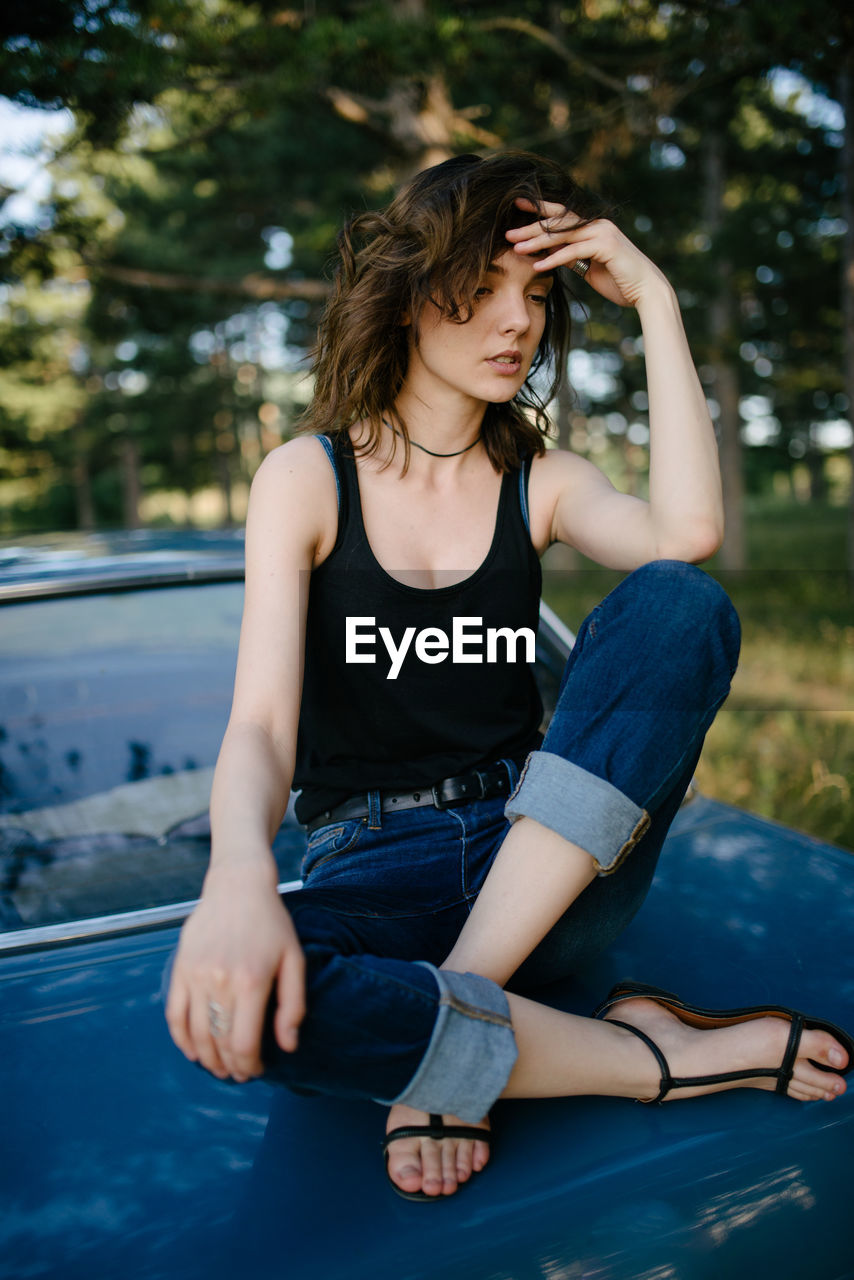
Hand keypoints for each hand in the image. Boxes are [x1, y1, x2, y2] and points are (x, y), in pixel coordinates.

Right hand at [165, 863, 304, 1081]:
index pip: (243, 1044)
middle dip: (230, 1067)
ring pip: (195, 1034)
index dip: (249, 1066)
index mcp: (252, 982)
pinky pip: (174, 1014)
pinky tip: (193, 1051)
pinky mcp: (180, 968)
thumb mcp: (294, 959)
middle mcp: (220, 982)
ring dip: (206, 1058)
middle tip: (239, 1074)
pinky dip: (181, 1039)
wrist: (238, 886)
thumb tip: (287, 1046)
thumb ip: (293, 1005)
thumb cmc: (272, 924)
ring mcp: (195, 975)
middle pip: (218, 1043)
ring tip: (219, 1067)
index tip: (256, 1070)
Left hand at [506, 197, 669, 309]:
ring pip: (563, 235)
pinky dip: (554, 259)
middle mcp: (597, 224)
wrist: (646, 290)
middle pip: (558, 222)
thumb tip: (552, 254)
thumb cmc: (619, 281)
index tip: (516, 207)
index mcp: (593, 226)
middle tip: (508, 232)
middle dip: (531, 227)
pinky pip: (574, 252)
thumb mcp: (590, 267)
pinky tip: (537, 266)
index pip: (562, 216)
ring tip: (516, 248)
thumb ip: (573, 257)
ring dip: (537, 242)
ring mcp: (602, 233)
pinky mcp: (605, 246)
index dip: (539, 210)